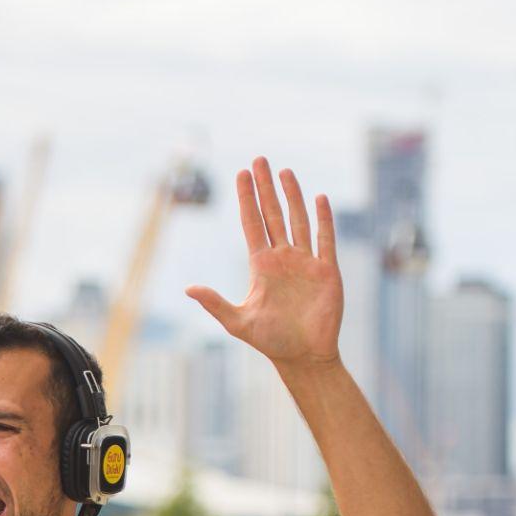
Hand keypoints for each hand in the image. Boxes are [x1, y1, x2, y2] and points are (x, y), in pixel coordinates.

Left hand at [187, 158, 343, 366]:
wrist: (304, 356)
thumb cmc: (271, 341)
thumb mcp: (238, 322)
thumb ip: (215, 304)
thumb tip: (188, 289)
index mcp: (261, 266)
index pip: (252, 223)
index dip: (246, 199)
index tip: (241, 173)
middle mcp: (283, 258)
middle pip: (272, 214)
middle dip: (265, 187)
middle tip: (259, 160)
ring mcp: (305, 261)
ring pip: (298, 220)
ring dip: (292, 195)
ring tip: (284, 171)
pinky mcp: (327, 270)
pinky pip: (325, 239)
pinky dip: (323, 219)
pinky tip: (318, 198)